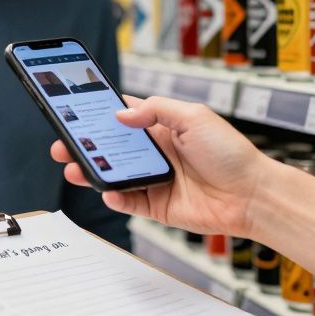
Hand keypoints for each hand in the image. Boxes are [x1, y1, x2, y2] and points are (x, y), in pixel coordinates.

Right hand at [51, 96, 267, 237]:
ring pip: (115, 175)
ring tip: (74, 169)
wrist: (252, 195)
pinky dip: (115, 197)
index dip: (100, 113)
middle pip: (112, 148)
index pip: (124, 115)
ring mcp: (156, 180)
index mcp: (163, 127)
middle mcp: (156, 152)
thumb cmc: (230, 153)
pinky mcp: (159, 206)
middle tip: (63, 145)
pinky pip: (130, 201)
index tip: (74, 109)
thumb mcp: (194, 116)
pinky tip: (107, 191)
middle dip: (85, 146)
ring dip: (93, 172)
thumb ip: (156, 110)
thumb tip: (123, 114)